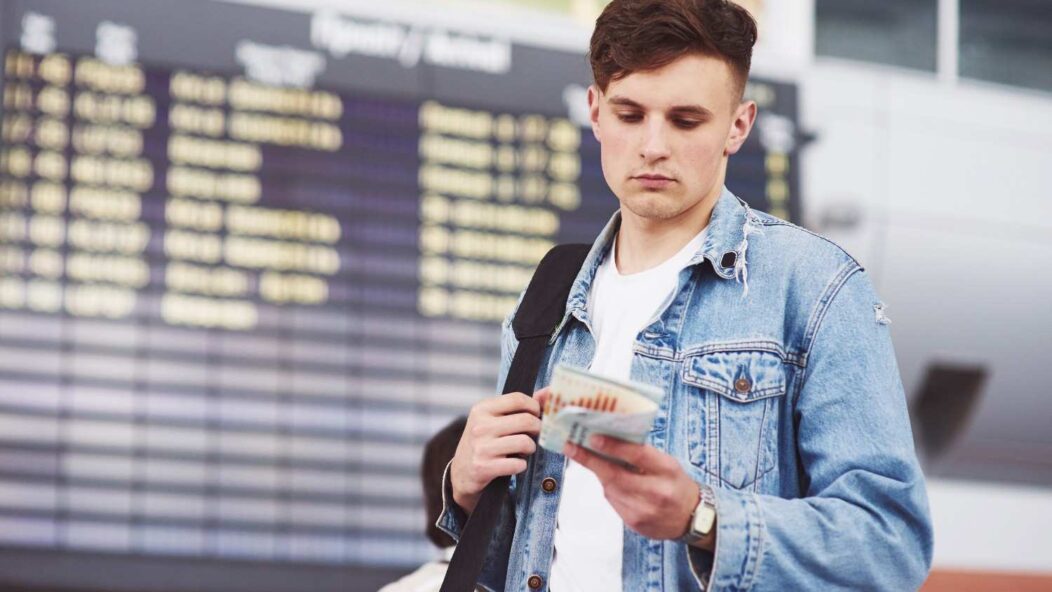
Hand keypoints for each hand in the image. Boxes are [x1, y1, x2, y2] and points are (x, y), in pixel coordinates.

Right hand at [450, 388, 548, 513]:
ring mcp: (481, 447)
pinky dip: (521, 465)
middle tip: (535, 434)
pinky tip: (515, 464)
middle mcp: (480, 426)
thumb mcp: (491, 420)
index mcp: (482, 409)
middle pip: (526, 420)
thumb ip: (515, 408)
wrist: (461, 473)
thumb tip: (546, 394)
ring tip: (525, 449)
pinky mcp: (484, 467)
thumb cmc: (483, 442)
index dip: (534, 407)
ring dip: (530, 448)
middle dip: (537, 428)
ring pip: (525, 442)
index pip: (517, 399)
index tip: (536, 414)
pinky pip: (518, 464)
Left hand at [565, 435, 703, 544]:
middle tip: (571, 447)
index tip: (593, 437)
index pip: (637, 456)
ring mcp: (645, 511)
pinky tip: (610, 482)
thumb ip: (642, 454)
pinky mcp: (635, 524)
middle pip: (616, 475)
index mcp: (667, 471)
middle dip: (590, 460)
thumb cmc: (676, 484)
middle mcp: (657, 493)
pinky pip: (613, 502)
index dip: (613, 447)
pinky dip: (609, 489)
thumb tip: (610, 439)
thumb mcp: (667, 463)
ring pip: (610, 489)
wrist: (690, 518)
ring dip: (599, 474)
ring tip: (588, 459)